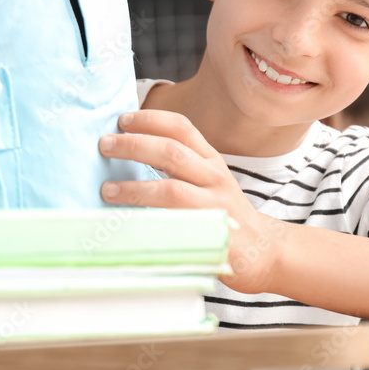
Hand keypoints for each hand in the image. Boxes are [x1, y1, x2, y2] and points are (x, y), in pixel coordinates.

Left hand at [98, 109, 283, 293]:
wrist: (263, 249)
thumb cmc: (224, 212)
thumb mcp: (208, 180)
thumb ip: (179, 165)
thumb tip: (129, 150)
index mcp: (210, 160)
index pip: (182, 128)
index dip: (151, 119)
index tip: (123, 119)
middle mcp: (214, 178)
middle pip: (172, 152)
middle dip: (134, 145)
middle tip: (105, 145)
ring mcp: (215, 207)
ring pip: (172, 190)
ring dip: (135, 188)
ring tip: (107, 189)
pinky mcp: (213, 236)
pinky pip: (176, 228)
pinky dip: (149, 225)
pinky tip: (127, 227)